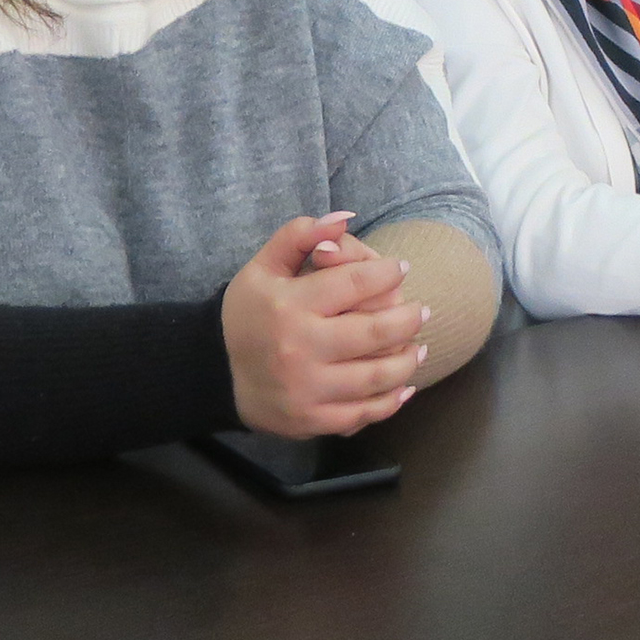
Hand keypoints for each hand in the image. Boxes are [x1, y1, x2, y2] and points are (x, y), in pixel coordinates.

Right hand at [220, 213, 428, 437]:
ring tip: (420, 348)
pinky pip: (362, 414)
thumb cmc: (250, 313)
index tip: (400, 268)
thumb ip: (299, 235)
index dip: (386, 272)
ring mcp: (307, 388)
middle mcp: (299, 347)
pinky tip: (404, 386)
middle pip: (375, 331)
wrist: (216, 372)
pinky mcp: (311, 420)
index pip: (355, 282)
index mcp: (289, 304)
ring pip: (377, 376)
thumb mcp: (263, 266)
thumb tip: (343, 219)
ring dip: (408, 361)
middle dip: (409, 319)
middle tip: (422, 311)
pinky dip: (390, 402)